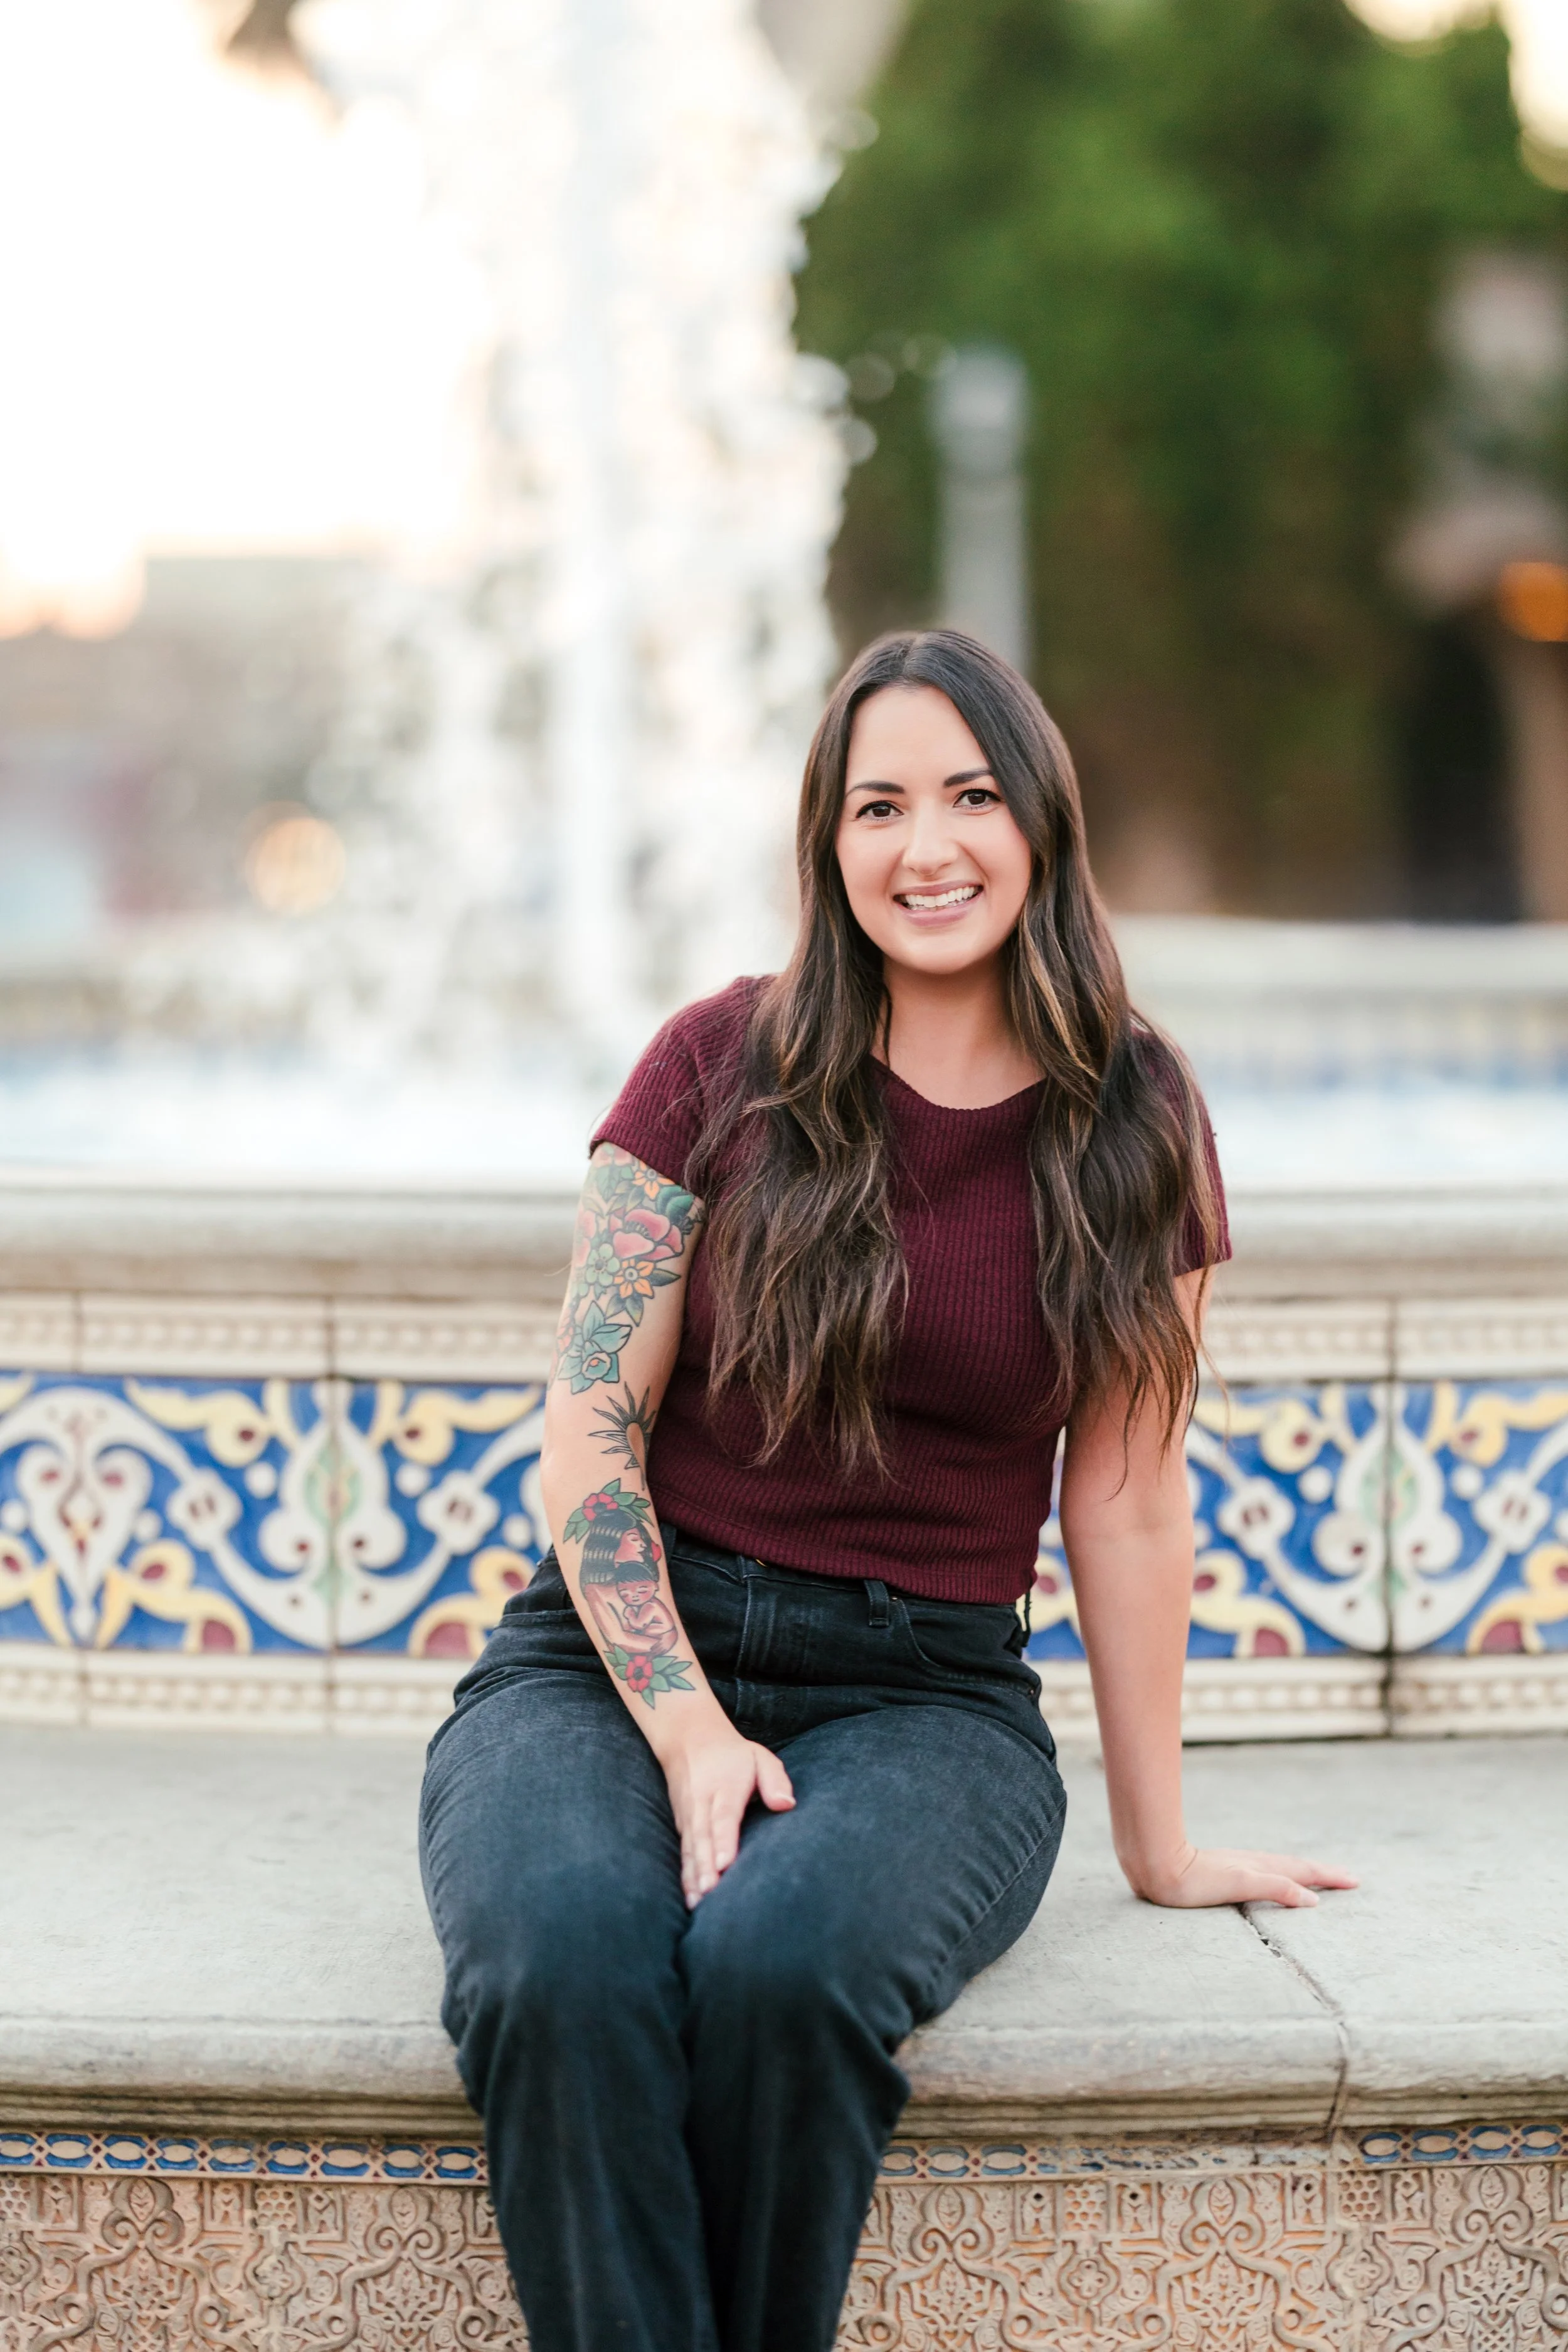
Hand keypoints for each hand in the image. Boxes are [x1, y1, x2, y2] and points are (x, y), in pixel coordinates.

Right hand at [662, 1727, 794, 1907]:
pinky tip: (691, 1900)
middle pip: (703, 1836)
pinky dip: (686, 1876)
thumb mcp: (759, 1756)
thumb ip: (774, 1779)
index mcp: (725, 1785)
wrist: (687, 1738)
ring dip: (694, 1876)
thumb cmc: (732, 1755)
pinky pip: (683, 1853)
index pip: (724, 1815)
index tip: (724, 1863)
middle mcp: (702, 1802)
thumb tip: (786, 1805)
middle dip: (705, 1865)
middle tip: (711, 1891)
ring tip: (699, 1902)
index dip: (723, 1840)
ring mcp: (688, 1815)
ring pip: (690, 1848)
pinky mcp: (681, 1826)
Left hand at [1129, 1842, 1357, 1909]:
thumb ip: (1275, 1888)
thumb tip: (1312, 1899)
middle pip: (1296, 1868)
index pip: (1303, 1872)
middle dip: (1324, 1874)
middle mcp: (1254, 1864)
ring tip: (1321, 1878)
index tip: (1355, 1881)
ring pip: (1281, 1868)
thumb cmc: (1195, 1881)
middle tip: (1350, 1878)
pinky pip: (1266, 1873)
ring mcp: (1240, 1867)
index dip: (1329, 1877)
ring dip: (1305, 1873)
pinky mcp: (1226, 1872)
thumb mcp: (1239, 1885)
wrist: (1158, 1866)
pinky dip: (1282, 1876)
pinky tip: (1275, 1880)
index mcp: (1261, 1868)